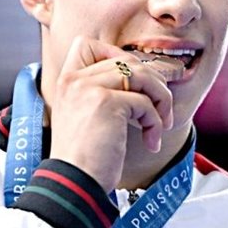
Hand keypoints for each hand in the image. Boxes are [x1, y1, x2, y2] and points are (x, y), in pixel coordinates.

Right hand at [47, 36, 174, 191]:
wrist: (74, 183)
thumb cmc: (85, 158)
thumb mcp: (85, 116)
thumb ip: (102, 93)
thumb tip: (144, 78)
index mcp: (66, 81)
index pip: (87, 44)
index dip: (115, 56)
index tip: (131, 83)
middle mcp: (74, 79)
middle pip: (125, 59)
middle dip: (151, 82)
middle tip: (160, 108)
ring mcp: (89, 88)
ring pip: (141, 75)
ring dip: (160, 99)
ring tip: (161, 123)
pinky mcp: (106, 103)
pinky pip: (145, 103)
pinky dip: (155, 123)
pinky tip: (150, 142)